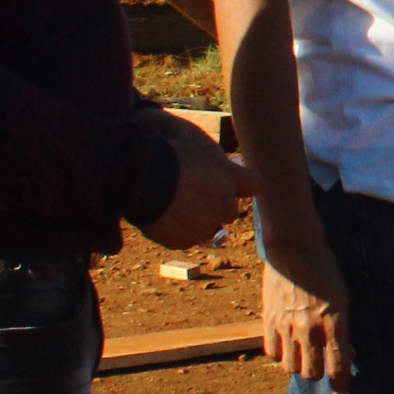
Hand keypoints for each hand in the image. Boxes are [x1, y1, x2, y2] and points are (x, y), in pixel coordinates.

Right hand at [140, 116, 253, 249]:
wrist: (138, 180)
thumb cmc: (164, 158)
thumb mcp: (196, 152)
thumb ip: (214, 166)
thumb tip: (217, 170)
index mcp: (230, 177)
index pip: (254, 185)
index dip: (242, 187)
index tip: (232, 186)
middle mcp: (224, 203)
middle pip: (230, 211)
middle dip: (217, 208)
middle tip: (192, 198)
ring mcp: (206, 224)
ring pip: (209, 228)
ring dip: (198, 222)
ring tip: (172, 209)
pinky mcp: (187, 240)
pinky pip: (187, 239)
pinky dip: (178, 233)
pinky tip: (162, 219)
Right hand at [258, 238, 357, 392]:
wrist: (294, 248)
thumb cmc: (325, 270)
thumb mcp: (343, 297)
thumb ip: (344, 328)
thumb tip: (349, 354)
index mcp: (335, 322)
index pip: (338, 365)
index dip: (341, 384)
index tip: (340, 392)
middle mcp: (310, 328)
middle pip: (312, 373)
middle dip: (319, 374)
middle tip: (322, 367)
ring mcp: (287, 326)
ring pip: (290, 367)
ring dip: (299, 366)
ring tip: (304, 357)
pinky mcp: (269, 320)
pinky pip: (272, 352)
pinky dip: (280, 354)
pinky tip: (287, 346)